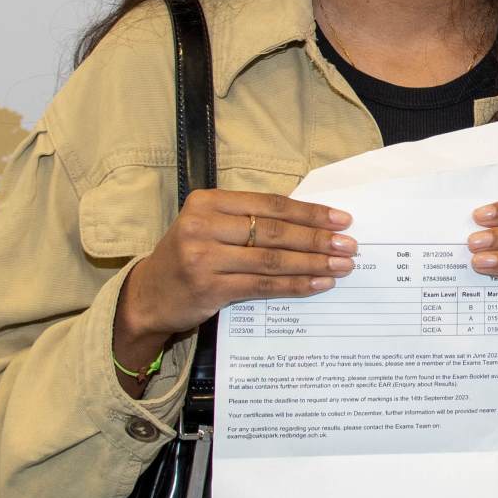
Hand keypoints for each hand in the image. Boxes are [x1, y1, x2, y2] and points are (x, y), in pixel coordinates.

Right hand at [118, 189, 355, 352]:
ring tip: (342, 265)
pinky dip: (295, 285)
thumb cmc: (190, 256)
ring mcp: (203, 258)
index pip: (270, 205)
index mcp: (207, 202)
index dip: (309, 212)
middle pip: (275, 231)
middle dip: (317, 239)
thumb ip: (250, 220)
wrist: (148, 295)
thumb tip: (311, 224)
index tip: (341, 219)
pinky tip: (318, 284)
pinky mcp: (209, 288)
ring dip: (313, 263)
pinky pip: (263, 286)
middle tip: (349, 245)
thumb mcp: (211, 227)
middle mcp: (203, 226)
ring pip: (272, 259)